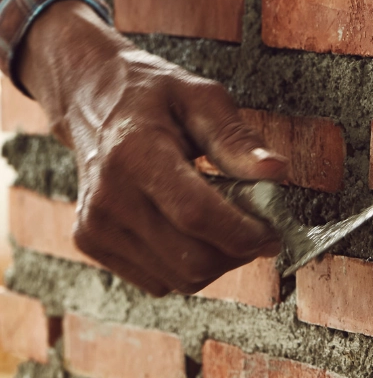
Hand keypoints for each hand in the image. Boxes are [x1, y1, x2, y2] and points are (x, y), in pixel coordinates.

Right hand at [19, 0, 287, 295]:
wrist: (93, 102)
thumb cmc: (155, 96)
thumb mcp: (203, 98)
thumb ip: (237, 138)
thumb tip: (276, 171)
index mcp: (135, 153)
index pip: (195, 214)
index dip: (243, 232)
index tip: (273, 231)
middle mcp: (108, 197)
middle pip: (189, 258)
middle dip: (238, 252)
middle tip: (259, 229)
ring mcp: (95, 226)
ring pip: (178, 279)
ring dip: (216, 262)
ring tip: (226, 224)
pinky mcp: (90, 244)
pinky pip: (158, 281)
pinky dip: (187, 267)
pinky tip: (193, 232)